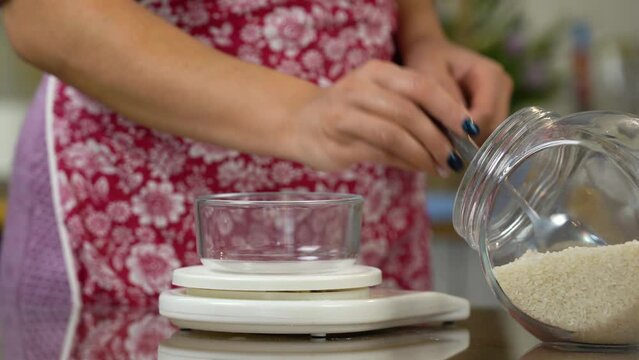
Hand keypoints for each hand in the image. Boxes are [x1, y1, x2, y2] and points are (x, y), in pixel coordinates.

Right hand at [286, 60, 472, 176]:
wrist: (299, 123)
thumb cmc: (350, 113)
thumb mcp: (381, 101)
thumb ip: (412, 114)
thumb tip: (453, 139)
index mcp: (377, 72)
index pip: (420, 85)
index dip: (448, 107)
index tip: (469, 128)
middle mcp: (360, 87)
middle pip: (409, 110)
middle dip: (438, 136)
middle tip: (455, 156)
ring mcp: (345, 113)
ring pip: (394, 133)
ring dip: (423, 153)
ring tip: (439, 166)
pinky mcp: (337, 140)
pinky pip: (379, 152)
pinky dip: (404, 162)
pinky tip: (418, 168)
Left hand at [404, 39, 513, 143]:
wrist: (430, 53)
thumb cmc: (427, 61)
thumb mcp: (430, 76)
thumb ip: (446, 100)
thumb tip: (463, 129)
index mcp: (491, 74)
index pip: (486, 114)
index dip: (466, 133)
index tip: (443, 144)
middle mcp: (503, 86)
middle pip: (493, 127)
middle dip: (468, 140)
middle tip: (440, 147)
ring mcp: (502, 98)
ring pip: (492, 133)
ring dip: (469, 141)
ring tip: (443, 141)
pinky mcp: (496, 109)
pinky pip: (487, 132)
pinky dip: (469, 138)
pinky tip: (450, 137)